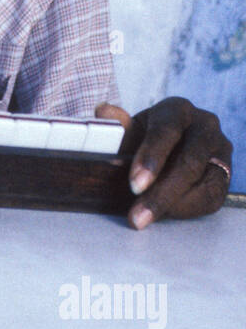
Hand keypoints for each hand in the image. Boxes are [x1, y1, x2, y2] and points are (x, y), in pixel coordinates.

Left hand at [95, 97, 231, 227]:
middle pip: (189, 161)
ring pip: (202, 181)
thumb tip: (103, 111)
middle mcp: (205, 125)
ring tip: (146, 218)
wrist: (169, 147)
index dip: (151, 158)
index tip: (135, 184)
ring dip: (173, 205)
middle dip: (161, 192)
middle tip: (137, 215)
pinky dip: (187, 209)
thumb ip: (118, 127)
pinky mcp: (225, 173)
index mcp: (177, 110)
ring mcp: (219, 150)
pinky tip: (165, 215)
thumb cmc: (145, 138)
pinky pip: (211, 196)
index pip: (167, 131)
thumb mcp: (130, 131)